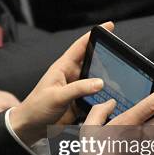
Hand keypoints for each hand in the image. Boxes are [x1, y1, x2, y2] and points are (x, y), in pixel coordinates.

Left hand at [10, 22, 113, 145]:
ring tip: (123, 80)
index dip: (94, 35)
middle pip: (92, 62)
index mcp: (63, 67)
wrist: (30, 128)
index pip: (81, 46)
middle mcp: (71, 76)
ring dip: (107, 80)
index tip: (109, 26)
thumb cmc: (36, 108)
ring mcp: (76, 89)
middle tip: (122, 60)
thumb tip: (100, 82)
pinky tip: (115, 98)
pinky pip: (95, 97)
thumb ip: (78, 89)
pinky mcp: (79, 103)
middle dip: (107, 60)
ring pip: (96, 80)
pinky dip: (104, 97)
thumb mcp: (57, 96)